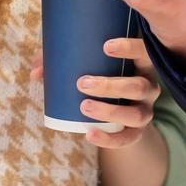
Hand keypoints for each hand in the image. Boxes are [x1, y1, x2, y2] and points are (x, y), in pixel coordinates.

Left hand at [31, 37, 161, 147]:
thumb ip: (63, 62)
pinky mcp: (137, 133)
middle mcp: (149, 88)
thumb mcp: (89, 66)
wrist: (120, 114)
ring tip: (83, 107)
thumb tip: (36, 72)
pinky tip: (90, 134)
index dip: (130, 48)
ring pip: (136, 114)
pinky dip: (109, 139)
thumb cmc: (102, 77)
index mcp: (142, 65)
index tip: (105, 46)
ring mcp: (146, 112)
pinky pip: (128, 139)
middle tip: (81, 83)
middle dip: (110, 85)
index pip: (145, 52)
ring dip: (110, 111)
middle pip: (139, 86)